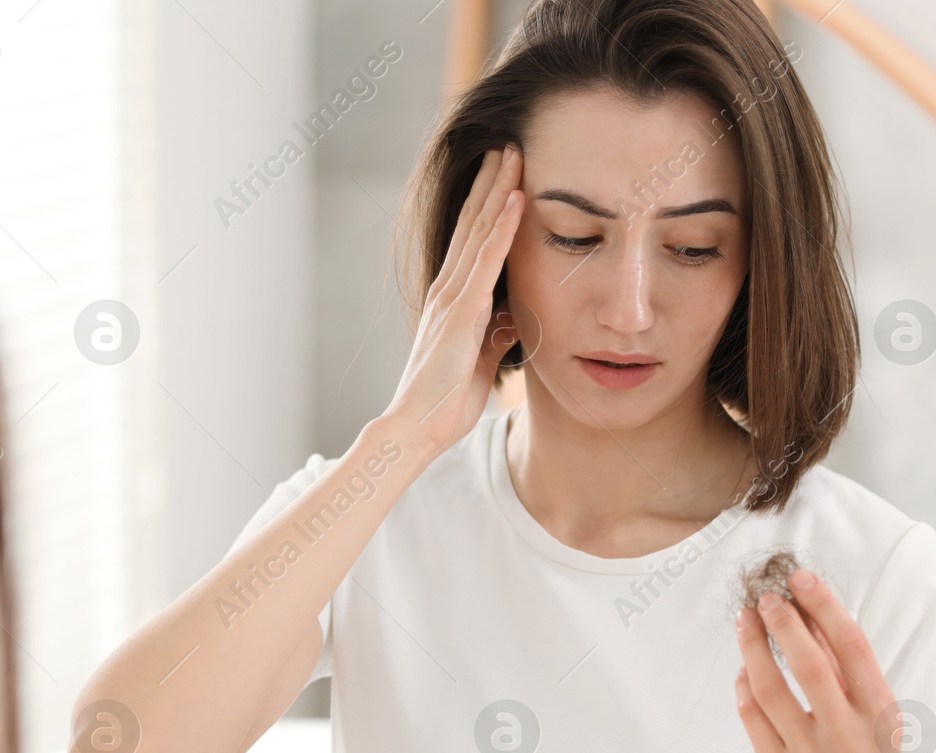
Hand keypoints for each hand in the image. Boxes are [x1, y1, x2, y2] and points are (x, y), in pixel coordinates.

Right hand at [384, 144, 523, 459]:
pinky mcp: (461, 312)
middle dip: (493, 182)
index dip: (490, 204)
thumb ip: (495, 334)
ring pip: (480, 231)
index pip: (474, 241)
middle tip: (510, 142)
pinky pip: (486, 262)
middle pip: (474, 223)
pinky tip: (516, 200)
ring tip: (514, 152)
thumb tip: (514, 317)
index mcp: (453, 299)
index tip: (506, 171)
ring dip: (500, 190)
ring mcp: (453, 298)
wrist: (418, 427)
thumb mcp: (481, 360)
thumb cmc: (446, 402)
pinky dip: (502, 229)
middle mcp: (449, 289)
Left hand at [732, 569, 910, 752]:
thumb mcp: (876, 724)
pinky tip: (743, 670)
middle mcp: (847, 735)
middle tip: (765, 597)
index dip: (825, 607)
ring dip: (752, 649)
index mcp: (880, 716)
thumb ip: (848, 677)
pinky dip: (743, 688)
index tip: (801, 579)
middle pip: (808, 665)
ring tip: (744, 621)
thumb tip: (813, 620)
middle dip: (783, 623)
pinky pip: (752, 719)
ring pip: (770, 689)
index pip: (853, 648)